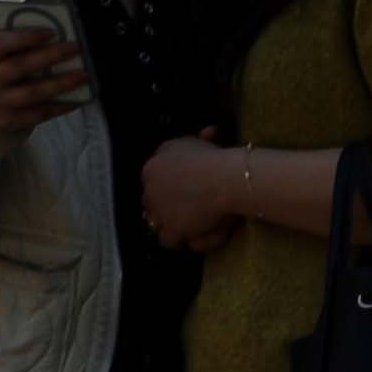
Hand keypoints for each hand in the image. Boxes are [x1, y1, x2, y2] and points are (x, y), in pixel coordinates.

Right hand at [0, 23, 91, 134]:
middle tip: (74, 48)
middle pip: (20, 66)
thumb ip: (12, 43)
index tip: (51, 32)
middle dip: (50, 55)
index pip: (0, 43)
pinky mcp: (8, 121)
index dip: (25, 37)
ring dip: (61, 83)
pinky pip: (39, 113)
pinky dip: (60, 106)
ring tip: (82, 74)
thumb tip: (50, 37)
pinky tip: (76, 98)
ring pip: (33, 92)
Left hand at [137, 135, 253, 250]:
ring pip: (155, 222)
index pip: (151, 182)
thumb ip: (196, 139)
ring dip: (168, 223)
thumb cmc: (213, 157)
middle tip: (184, 208)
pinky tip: (189, 237)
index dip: (165, 188)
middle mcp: (148, 188)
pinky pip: (167, 240)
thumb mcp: (197, 141)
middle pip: (150, 201)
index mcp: (151, 167)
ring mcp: (158, 210)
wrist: (223, 177)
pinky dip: (178, 239)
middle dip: (163, 205)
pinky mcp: (170, 228)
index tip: (181, 191)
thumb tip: (208, 131)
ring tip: (185, 225)